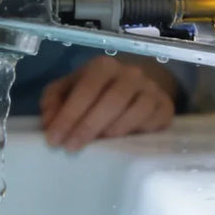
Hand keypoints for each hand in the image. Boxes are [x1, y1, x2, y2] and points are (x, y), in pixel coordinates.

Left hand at [40, 55, 176, 150]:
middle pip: (111, 100)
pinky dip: (137, 132)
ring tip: (97, 147)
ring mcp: (150, 89)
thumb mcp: (71, 90)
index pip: (85, 89)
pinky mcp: (165, 107)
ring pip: (135, 110)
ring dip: (113, 130)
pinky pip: (153, 121)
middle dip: (88, 126)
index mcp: (103, 66)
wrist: (136, 87)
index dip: (68, 115)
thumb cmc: (96, 92)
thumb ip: (54, 101)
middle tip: (71, 148)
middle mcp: (130, 74)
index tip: (54, 139)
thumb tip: (49, 121)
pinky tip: (122, 143)